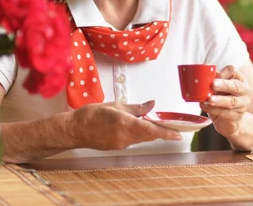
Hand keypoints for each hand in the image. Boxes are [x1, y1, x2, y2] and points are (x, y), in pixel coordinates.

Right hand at [67, 100, 181, 149]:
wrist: (74, 130)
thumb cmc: (92, 114)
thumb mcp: (115, 105)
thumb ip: (136, 107)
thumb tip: (152, 104)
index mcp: (124, 123)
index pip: (151, 130)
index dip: (166, 132)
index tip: (178, 134)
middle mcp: (124, 137)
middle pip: (149, 135)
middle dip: (162, 132)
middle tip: (174, 127)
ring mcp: (121, 144)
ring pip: (142, 138)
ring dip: (151, 132)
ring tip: (159, 124)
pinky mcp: (117, 147)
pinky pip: (133, 140)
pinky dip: (140, 134)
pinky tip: (141, 126)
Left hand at [200, 65, 250, 137]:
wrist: (228, 121)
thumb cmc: (222, 99)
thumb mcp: (218, 89)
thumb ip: (213, 82)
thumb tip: (202, 76)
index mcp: (239, 79)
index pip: (233, 71)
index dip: (223, 72)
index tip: (214, 75)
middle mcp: (244, 91)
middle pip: (236, 85)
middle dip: (224, 85)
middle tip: (213, 85)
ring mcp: (242, 104)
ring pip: (232, 101)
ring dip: (220, 100)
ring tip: (209, 99)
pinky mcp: (237, 116)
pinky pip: (226, 113)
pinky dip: (214, 110)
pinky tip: (205, 106)